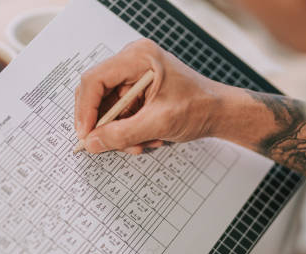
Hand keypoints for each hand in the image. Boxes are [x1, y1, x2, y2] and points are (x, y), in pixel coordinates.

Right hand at [74, 38, 227, 154]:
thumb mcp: (159, 123)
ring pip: (106, 109)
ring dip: (119, 132)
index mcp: (137, 57)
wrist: (219, 112)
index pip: (95, 80)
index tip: (86, 134)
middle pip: (96, 95)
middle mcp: (131, 63)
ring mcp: (131, 78)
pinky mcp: (134, 93)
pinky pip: (117, 115)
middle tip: (104, 144)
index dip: (86, 109)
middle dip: (103, 124)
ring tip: (142, 143)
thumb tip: (92, 142)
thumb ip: (123, 134)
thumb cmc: (199, 107)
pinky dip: (127, 132)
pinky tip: (146, 138)